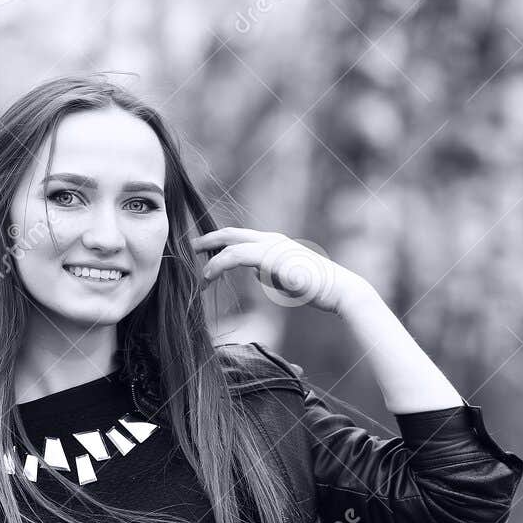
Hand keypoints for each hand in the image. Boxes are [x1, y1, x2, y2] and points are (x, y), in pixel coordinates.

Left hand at [192, 227, 368, 315]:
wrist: (336, 289)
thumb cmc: (314, 287)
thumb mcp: (285, 277)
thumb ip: (268, 270)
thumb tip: (256, 272)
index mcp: (273, 242)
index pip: (239, 237)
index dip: (218, 243)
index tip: (201, 253)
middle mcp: (270, 238)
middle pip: (229, 233)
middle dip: (205, 240)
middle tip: (186, 250)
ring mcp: (270, 245)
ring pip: (228, 242)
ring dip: (207, 255)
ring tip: (194, 271)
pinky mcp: (269, 257)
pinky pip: (234, 256)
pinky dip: (217, 264)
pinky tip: (207, 276)